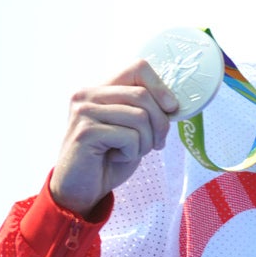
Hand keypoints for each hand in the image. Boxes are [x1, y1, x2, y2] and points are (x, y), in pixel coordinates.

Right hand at [49, 60, 182, 215]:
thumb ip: (145, 109)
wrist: (81, 188)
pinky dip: (133, 152)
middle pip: (143, 95)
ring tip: (131, 151)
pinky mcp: (85, 131)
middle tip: (155, 143)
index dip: (161, 87)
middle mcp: (87, 94)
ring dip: (146, 141)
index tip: (172, 108)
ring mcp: (83, 111)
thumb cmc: (109, 157)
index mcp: (100, 88)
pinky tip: (116, 157)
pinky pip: (129, 137)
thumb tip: (174, 102)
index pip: (138, 68)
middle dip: (160, 123)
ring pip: (140, 117)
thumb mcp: (132, 128)